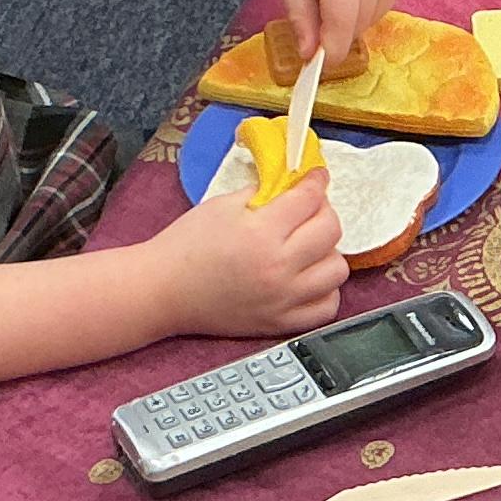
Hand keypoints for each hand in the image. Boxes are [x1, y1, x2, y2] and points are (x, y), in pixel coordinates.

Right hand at [147, 168, 347, 340]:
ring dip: (327, 252)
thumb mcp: (222, 205)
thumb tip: (293, 184)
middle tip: (308, 210)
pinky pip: (327, 307)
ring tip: (308, 247)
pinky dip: (324, 290)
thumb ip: (263, 192)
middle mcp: (278, 268)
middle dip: (323, 212)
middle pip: (331, 230)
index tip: (316, 178)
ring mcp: (282, 299)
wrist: (162, 289)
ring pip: (337, 270)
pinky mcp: (279, 323)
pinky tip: (308, 278)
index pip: (309, 199)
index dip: (316, 181)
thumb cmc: (186, 245)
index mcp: (261, 234)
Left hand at [269, 0, 400, 66]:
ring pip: (371, 20)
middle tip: (311, 16)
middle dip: (334, 33)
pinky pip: (382, 8)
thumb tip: (309, 55)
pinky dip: (362, 10)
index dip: (329, 52)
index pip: (342, 23)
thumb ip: (300, 15)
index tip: (315, 66)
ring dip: (348, 22)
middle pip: (357, 25)